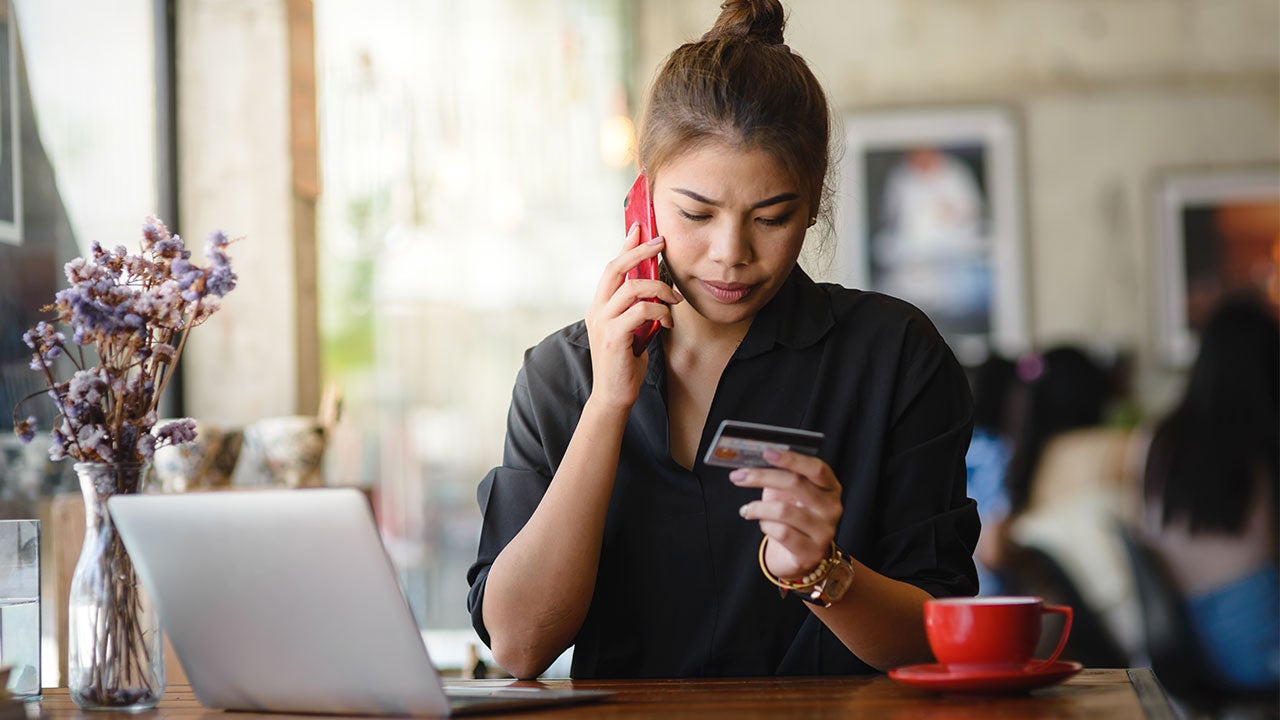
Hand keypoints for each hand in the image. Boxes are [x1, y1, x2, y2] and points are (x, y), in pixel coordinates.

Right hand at [584, 224, 681, 409]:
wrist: (614, 395)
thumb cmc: (626, 362)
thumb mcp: (632, 329)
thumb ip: (637, 308)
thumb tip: (658, 286)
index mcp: (600, 305)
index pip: (611, 267)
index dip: (626, 245)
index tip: (641, 227)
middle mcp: (597, 309)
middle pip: (615, 267)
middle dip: (639, 251)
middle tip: (661, 242)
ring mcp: (602, 322)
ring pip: (631, 287)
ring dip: (659, 288)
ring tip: (675, 299)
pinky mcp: (613, 336)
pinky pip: (640, 310)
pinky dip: (659, 310)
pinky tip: (668, 320)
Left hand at [733, 449, 842, 579]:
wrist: (798, 555)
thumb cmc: (792, 517)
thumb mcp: (788, 494)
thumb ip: (780, 477)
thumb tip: (751, 463)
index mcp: (830, 487)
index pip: (816, 468)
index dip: (791, 459)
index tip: (766, 452)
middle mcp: (832, 508)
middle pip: (795, 484)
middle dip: (761, 477)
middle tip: (738, 476)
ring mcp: (824, 531)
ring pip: (783, 510)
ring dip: (758, 508)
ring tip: (747, 509)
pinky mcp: (811, 552)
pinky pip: (781, 532)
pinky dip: (765, 526)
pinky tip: (763, 525)